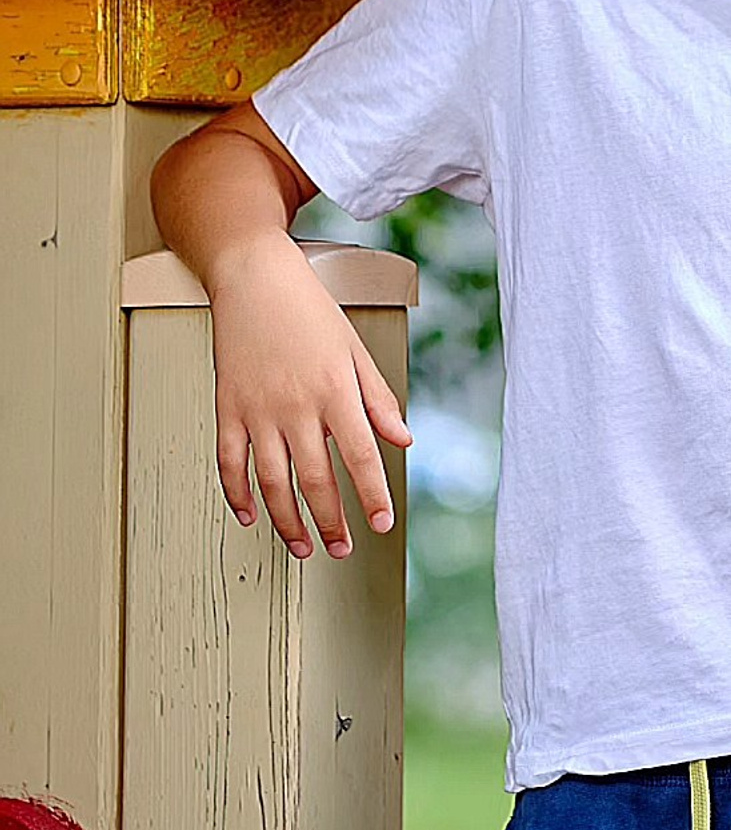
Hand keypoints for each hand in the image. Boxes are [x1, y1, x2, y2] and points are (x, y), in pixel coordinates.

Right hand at [208, 237, 412, 560]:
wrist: (254, 279)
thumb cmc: (309, 311)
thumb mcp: (356, 352)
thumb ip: (379, 400)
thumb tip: (403, 438)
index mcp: (336, 391)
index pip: (360, 457)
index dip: (372, 496)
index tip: (383, 524)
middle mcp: (296, 406)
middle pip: (314, 480)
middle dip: (331, 523)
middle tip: (343, 550)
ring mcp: (257, 410)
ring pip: (271, 482)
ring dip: (287, 521)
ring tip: (303, 547)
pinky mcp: (227, 408)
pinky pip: (229, 463)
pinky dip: (237, 495)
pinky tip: (250, 516)